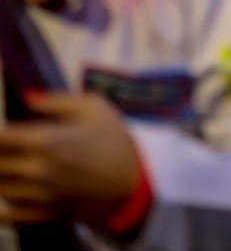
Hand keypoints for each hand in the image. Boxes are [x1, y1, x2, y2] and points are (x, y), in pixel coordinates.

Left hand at [0, 93, 139, 226]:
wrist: (136, 181)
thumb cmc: (115, 140)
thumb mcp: (95, 107)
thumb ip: (57, 100)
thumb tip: (28, 96)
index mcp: (47, 141)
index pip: (1, 138)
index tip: (5, 129)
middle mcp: (37, 170)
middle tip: (9, 146)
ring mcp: (40, 196)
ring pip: (0, 188)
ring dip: (1, 176)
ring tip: (10, 166)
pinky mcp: (45, 214)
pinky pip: (10, 214)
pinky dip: (3, 205)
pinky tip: (11, 192)